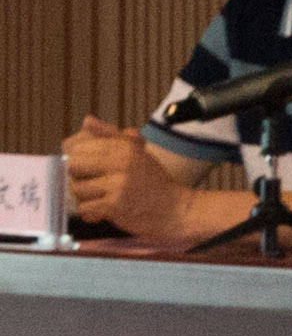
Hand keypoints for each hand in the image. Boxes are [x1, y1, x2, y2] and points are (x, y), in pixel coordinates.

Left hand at [63, 119, 205, 246]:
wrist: (175, 210)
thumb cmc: (152, 181)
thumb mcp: (136, 152)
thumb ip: (110, 136)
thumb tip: (87, 121)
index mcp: (125, 145)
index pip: (75, 145)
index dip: (74, 157)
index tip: (86, 167)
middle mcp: (122, 161)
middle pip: (72, 165)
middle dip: (76, 177)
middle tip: (92, 184)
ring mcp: (119, 183)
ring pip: (76, 189)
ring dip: (84, 198)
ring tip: (101, 199)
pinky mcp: (116, 205)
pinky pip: (84, 208)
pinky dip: (90, 213)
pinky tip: (102, 212)